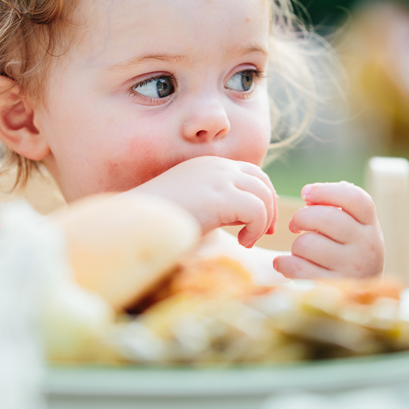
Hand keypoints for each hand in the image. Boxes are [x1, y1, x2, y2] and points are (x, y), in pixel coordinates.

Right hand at [128, 156, 277, 247]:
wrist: (138, 225)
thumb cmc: (160, 224)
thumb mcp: (192, 206)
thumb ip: (216, 204)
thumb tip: (243, 218)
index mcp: (207, 165)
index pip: (250, 172)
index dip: (262, 196)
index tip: (261, 222)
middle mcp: (216, 166)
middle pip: (262, 180)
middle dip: (270, 206)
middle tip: (267, 232)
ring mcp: (219, 179)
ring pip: (263, 195)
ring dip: (262, 221)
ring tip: (248, 240)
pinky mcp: (222, 197)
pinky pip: (258, 210)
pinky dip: (256, 229)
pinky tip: (243, 242)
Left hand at [273, 181, 384, 278]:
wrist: (359, 297)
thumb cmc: (348, 253)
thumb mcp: (355, 229)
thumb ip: (339, 208)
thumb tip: (310, 193)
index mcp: (371, 226)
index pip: (354, 198)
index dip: (325, 190)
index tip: (305, 193)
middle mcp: (367, 247)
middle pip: (326, 218)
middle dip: (301, 217)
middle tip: (295, 225)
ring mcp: (352, 269)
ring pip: (308, 243)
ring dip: (296, 245)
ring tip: (300, 251)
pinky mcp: (332, 288)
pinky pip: (297, 267)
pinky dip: (284, 263)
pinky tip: (284, 263)